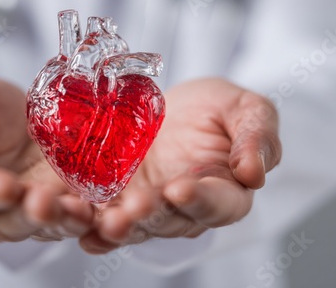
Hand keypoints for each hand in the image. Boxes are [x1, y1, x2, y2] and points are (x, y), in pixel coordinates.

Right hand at [0, 73, 94, 241]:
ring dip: (66, 220)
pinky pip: (86, 215)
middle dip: (29, 214)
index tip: (3, 183)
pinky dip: (99, 216)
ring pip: (51, 225)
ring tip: (81, 209)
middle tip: (46, 200)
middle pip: (11, 222)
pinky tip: (114, 208)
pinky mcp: (73, 200)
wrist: (24, 110)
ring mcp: (38, 207)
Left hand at [79, 78, 281, 253]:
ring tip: (102, 222)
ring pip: (135, 224)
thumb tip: (254, 173)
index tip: (181, 189)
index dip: (201, 200)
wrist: (178, 109)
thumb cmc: (218, 110)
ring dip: (117, 226)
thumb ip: (256, 137)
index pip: (217, 203)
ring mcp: (149, 205)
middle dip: (149, 216)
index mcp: (224, 191)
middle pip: (169, 220)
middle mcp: (184, 208)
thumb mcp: (247, 110)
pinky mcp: (119, 198)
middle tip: (131, 210)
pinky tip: (79, 226)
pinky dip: (91, 224)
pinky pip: (105, 215)